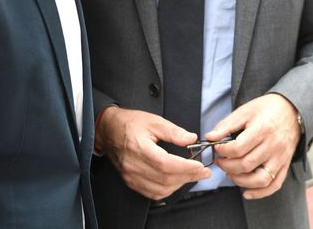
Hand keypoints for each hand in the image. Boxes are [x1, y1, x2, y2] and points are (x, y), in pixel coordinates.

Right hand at [95, 107, 210, 199]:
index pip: (166, 164)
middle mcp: (133, 166)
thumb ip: (174, 131)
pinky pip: (152, 193)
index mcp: (139, 148)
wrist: (109, 130)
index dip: (185, 167)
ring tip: (192, 175)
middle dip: (188, 176)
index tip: (200, 166)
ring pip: (160, 189)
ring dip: (179, 184)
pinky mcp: (131, 181)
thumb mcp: (154, 121)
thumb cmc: (130, 123)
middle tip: (203, 172)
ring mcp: (131, 176)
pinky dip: (167, 190)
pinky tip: (176, 181)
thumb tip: (191, 138)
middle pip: (165, 178)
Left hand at [206, 94, 300, 199]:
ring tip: (230, 174)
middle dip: (227, 166)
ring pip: (259, 179)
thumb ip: (227, 125)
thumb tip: (209, 137)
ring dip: (240, 181)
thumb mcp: (245, 111)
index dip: (222, 151)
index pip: (238, 148)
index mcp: (262, 129)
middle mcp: (273, 146)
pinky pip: (274, 184)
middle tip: (220, 161)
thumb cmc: (267, 109)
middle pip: (246, 165)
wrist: (293, 109)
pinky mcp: (285, 164)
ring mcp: (281, 157)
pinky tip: (246, 192)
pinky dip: (260, 193)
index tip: (217, 148)